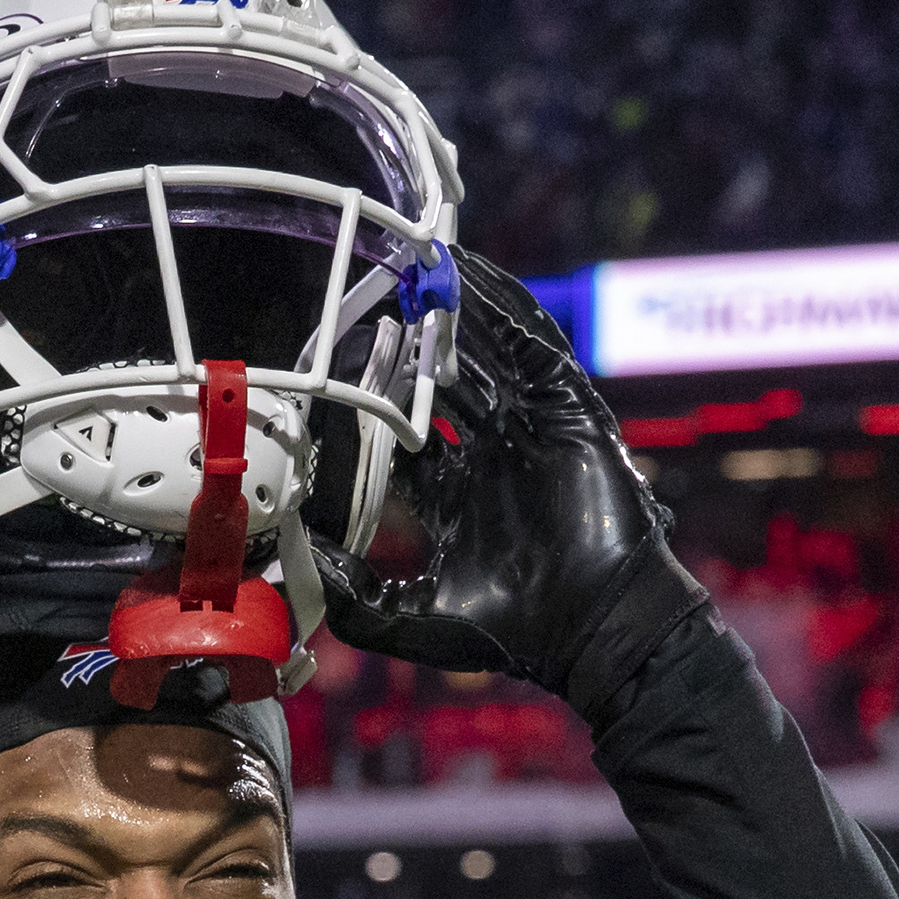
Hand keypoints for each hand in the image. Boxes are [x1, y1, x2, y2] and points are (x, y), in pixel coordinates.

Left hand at [321, 247, 711, 714]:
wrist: (594, 631)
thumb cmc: (514, 633)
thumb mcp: (410, 621)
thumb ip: (352, 597)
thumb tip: (304, 558)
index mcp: (454, 494)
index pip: (406, 429)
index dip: (374, 396)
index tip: (339, 367)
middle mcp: (490, 455)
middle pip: (444, 378)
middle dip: (413, 339)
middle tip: (381, 292)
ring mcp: (532, 431)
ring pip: (487, 355)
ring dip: (455, 311)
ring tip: (422, 265)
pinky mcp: (570, 414)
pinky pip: (535, 349)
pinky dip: (505, 313)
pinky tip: (473, 281)